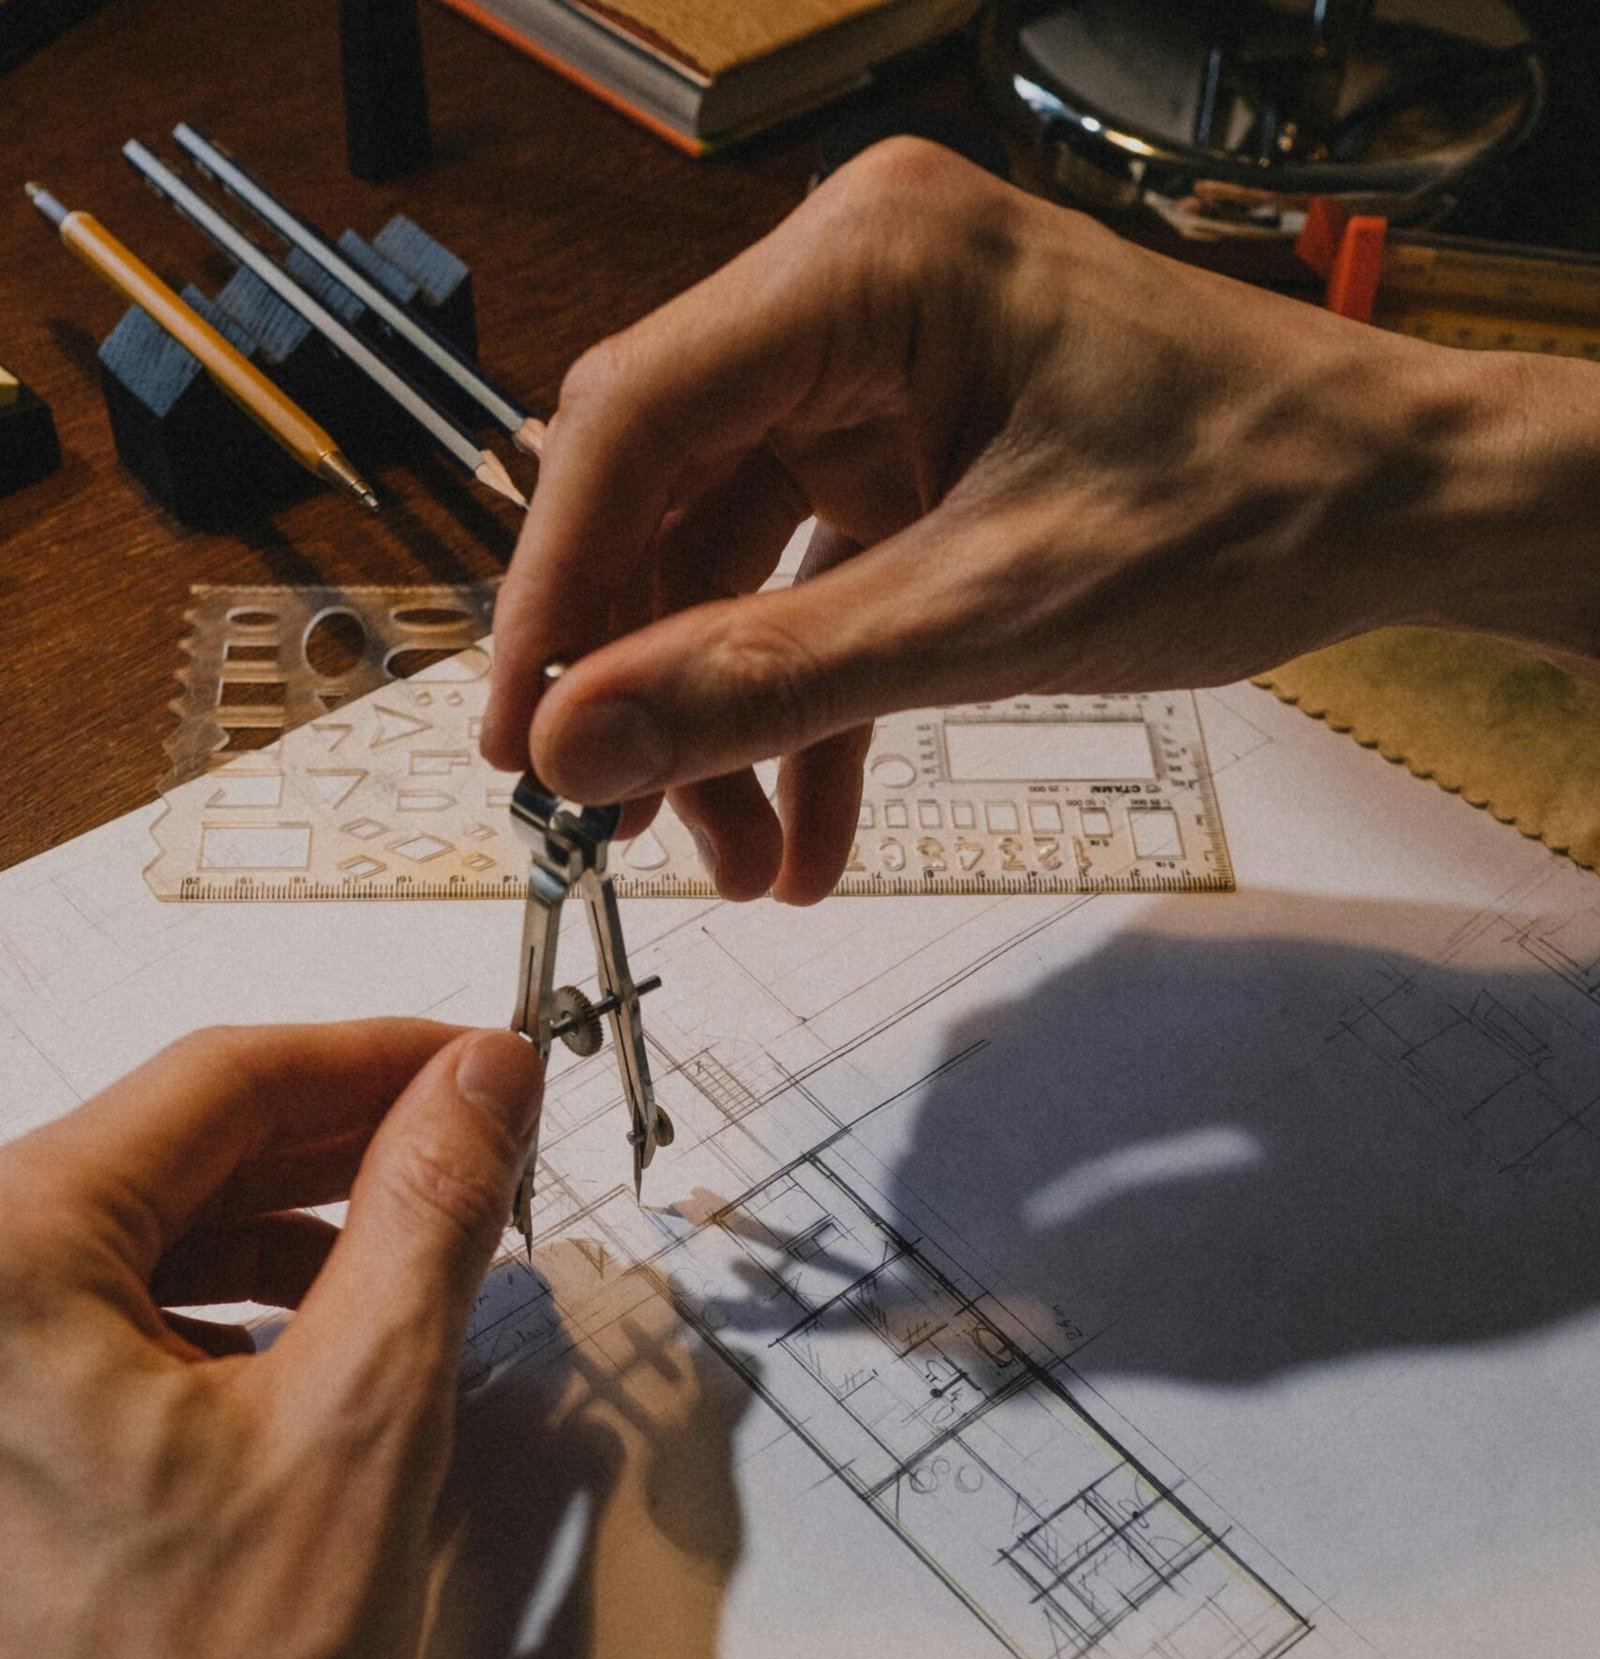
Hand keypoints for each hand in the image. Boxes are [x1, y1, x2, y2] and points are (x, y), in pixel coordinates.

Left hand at [0, 1020, 540, 1658]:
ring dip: (286, 1223)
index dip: (377, 1057)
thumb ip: (431, 1211)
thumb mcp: (367, 1411)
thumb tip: (481, 1081)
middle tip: (471, 1139)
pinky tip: (315, 1332)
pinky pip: (101, 1315)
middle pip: (170, 1149)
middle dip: (337, 1138)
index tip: (479, 1060)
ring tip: (414, 1246)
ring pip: (138, 1230)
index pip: (217, 1081)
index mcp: (2, 1261)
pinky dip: (220, 1302)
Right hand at [483, 137, 1599, 903]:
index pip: (634, 422)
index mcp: (867, 267)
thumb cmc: (1250, 497)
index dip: (553, 593)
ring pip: (736, 557)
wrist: (1401, 504)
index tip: (515, 738)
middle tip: (620, 820)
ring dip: (729, 717)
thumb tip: (585, 738)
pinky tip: (801, 831)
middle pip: (669, 495)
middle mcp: (854, 295)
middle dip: (651, 677)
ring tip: (735, 861)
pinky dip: (808, 704)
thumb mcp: (989, 614)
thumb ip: (771, 676)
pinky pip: (818, 581)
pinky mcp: (920, 450)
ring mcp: (885, 374)